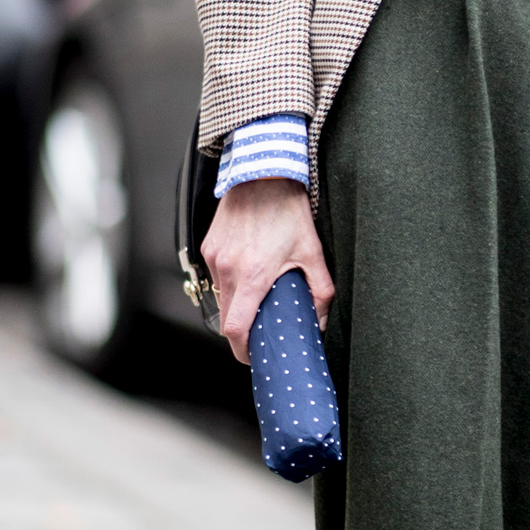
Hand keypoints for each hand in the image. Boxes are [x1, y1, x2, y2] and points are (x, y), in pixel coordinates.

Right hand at [201, 176, 333, 362]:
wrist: (262, 174)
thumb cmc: (288, 210)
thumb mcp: (312, 251)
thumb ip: (320, 291)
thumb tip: (321, 321)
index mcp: (253, 275)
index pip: (236, 328)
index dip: (242, 349)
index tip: (253, 355)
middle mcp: (228, 268)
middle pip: (227, 317)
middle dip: (242, 329)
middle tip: (262, 330)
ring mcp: (214, 257)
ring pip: (221, 296)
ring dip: (237, 303)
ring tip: (259, 296)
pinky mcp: (208, 246)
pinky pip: (216, 276)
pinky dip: (231, 281)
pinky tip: (249, 270)